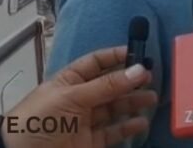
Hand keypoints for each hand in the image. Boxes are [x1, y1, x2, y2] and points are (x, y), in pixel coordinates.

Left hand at [1, 46, 157, 147]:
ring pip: (114, 108)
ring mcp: (85, 121)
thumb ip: (106, 86)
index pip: (95, 63)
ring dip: (133, 103)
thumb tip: (139, 70)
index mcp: (69, 81)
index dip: (115, 56)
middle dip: (129, 81)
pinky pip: (113, 132)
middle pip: (109, 86)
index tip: (138, 54)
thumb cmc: (41, 119)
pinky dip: (128, 128)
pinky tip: (141, 122)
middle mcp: (79, 99)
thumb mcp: (71, 97)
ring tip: (152, 99)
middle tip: (150, 78)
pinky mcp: (90, 142)